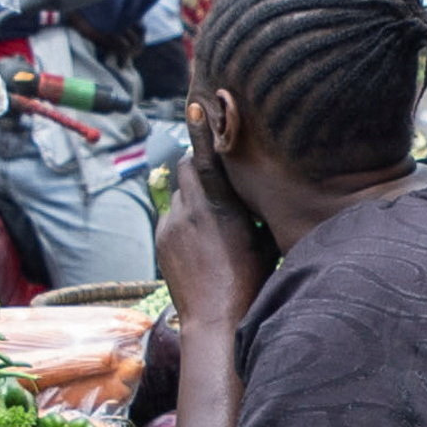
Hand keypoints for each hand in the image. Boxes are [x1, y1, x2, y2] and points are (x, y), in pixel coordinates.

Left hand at [155, 123, 261, 321]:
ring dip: (195, 198)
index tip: (196, 105)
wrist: (215, 321)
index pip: (207, 156)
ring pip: (180, 195)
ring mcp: (170, 227)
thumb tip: (265, 191)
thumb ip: (256, 210)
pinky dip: (186, 220)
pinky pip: (173, 217)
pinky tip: (203, 244)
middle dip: (201, 166)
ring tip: (214, 223)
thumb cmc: (252, 281)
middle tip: (219, 178)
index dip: (202, 130)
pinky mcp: (161, 242)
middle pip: (187, 167)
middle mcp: (189, 211)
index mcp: (218, 207)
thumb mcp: (265, 240)